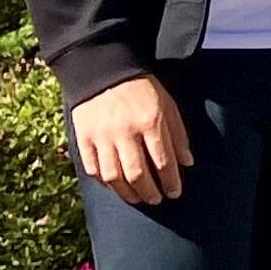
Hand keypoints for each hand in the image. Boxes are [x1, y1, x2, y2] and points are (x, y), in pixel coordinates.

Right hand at [70, 75, 193, 205]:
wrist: (104, 69)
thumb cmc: (142, 88)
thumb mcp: (168, 105)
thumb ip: (178, 134)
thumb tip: (187, 163)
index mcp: (150, 122)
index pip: (163, 161)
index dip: (170, 181)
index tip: (175, 192)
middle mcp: (125, 132)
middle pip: (137, 174)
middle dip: (150, 192)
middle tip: (157, 200)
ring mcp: (101, 136)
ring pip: (114, 176)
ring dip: (127, 193)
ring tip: (138, 198)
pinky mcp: (83, 137)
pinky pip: (93, 168)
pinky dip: (104, 182)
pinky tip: (115, 186)